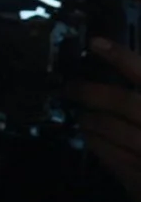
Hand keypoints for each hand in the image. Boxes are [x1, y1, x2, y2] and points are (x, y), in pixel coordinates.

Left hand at [69, 37, 140, 201]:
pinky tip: (91, 137)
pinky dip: (98, 145)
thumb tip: (131, 72)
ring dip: (92, 120)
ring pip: (115, 131)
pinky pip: (115, 159)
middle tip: (70, 88)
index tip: (96, 43)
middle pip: (126, 102)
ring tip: (81, 115)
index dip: (123, 57)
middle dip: (93, 92)